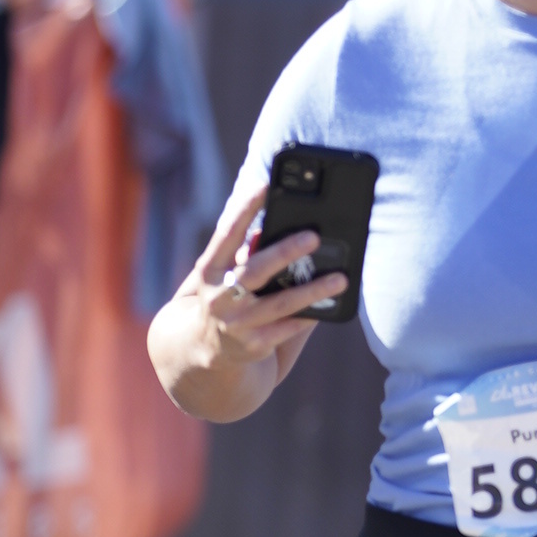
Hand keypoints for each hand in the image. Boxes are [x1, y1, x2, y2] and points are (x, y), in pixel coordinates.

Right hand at [150, 181, 345, 413]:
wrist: (197, 350)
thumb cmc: (218, 298)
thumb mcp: (218, 274)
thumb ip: (240, 252)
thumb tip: (269, 229)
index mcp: (209, 272)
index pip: (226, 234)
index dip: (244, 209)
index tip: (265, 186)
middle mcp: (219, 297)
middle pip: (254, 271)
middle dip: (284, 252)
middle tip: (314, 237)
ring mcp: (235, 324)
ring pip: (280, 304)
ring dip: (312, 290)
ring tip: (340, 278)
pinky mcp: (252, 346)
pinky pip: (287, 329)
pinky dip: (308, 316)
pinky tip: (329, 306)